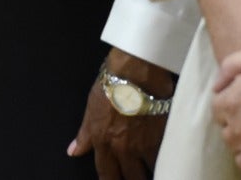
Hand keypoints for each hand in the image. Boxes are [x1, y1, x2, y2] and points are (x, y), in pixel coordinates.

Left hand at [69, 48, 176, 177]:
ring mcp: (144, 144)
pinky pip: (165, 155)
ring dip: (152, 172)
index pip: (106, 174)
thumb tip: (73, 151)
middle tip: (137, 176)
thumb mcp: (91, 109)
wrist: (134, 71)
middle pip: (131, 178)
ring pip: (150, 170)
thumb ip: (85, 135)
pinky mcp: (162, 137)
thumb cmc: (110, 85)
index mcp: (102, 142)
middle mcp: (123, 148)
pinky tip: (167, 159)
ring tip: (154, 170)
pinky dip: (165, 158)